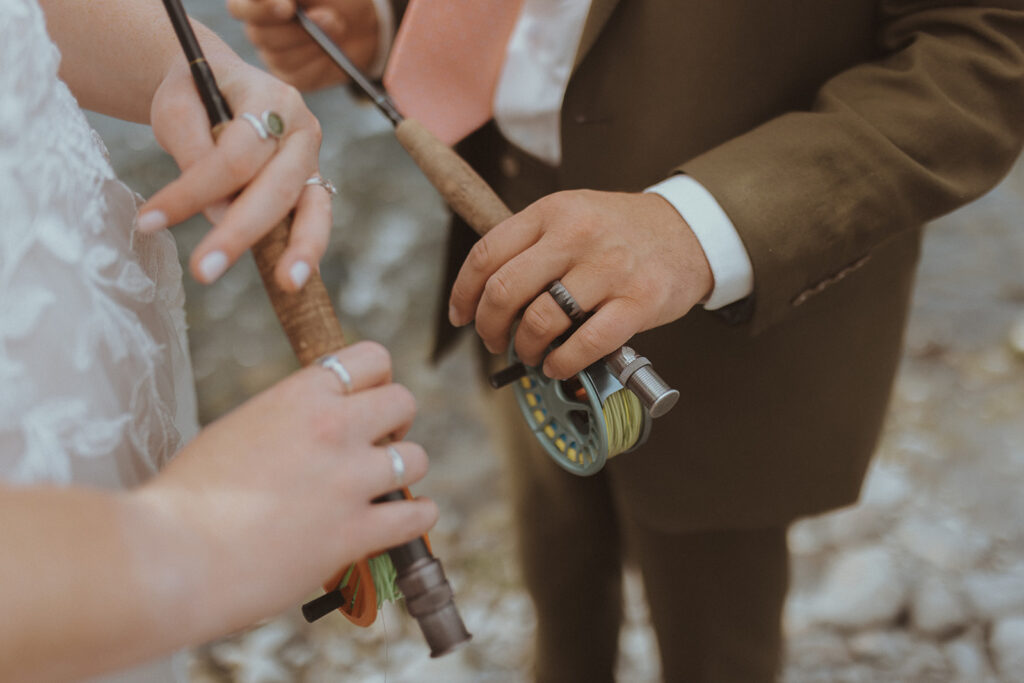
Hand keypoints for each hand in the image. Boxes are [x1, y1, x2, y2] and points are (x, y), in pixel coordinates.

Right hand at [128, 341, 436, 633]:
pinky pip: (417, 514)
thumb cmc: (186, 498)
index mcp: (300, 395)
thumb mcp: (236, 430)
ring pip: (418, 457)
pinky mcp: (355, 532)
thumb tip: (306, 428)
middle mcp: (333, 428)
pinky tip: (402, 521)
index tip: (367, 401)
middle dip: (396, 423)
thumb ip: (284, 420)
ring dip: (404, 472)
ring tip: (384, 488)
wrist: (169, 554)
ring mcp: (349, 480)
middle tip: (377, 445)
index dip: (376, 380)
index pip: (372, 357)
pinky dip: (416, 517)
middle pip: (404, 401)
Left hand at [138, 56, 328, 291]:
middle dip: (240, 232)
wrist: (219, 83)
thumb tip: (219, 214)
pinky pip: (314, 220)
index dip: (194, 190)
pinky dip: (305, 249)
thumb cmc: (195, 94)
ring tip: (288, 284)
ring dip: (300, 249)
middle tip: (204, 271)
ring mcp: (313, 160)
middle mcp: (302, 129)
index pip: (236, 154)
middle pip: (276, 187)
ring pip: (313, 208)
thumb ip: (195, 152)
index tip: (148, 221)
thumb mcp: (176, 107)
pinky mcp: (312, 185)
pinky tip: (295, 279)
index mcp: (271, 97)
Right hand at [228, 0, 379, 89]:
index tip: (288, 7)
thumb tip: (286, 3)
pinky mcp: (293, 76)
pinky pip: (302, 75)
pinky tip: (335, 50)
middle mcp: (259, 29)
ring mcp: (274, 55)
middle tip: (329, 17)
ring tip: (338, 26)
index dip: (260, 9)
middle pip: (261, 36)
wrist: (362, 20)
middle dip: (297, 29)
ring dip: (314, 43)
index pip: (239, 8)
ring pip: (282, 58)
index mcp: (257, 2)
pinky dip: (323, 61)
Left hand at [448, 190, 713, 378]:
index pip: (487, 254)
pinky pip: (586, 343)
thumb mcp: (571, 215)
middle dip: (490, 327)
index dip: (464, 293)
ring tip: (531, 355)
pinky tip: (558, 365)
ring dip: (526, 349)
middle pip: (505, 290)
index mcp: (552, 212)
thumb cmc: (620, 232)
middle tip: (494, 342)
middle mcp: (577, 235)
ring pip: (542, 320)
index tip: (461, 316)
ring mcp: (609, 269)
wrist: (689, 232)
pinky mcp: (639, 301)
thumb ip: (529, 245)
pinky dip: (562, 363)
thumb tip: (483, 297)